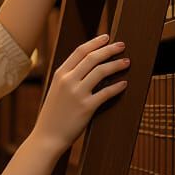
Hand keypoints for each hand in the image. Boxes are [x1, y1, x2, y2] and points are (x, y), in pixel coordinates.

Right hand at [31, 34, 129, 156]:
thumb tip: (89, 67)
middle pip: (93, 58)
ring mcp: (77, 94)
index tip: (107, 37)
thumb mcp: (56, 91)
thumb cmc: (53, 115)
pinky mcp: (86, 107)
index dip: (95, 42)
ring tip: (126, 62)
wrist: (47, 137)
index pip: (80, 51)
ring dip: (116, 65)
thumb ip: (69, 78)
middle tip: (122, 45)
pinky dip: (117, 87)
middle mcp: (68, 81)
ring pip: (101, 72)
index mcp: (60, 74)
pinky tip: (124, 83)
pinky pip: (106, 93)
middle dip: (110, 49)